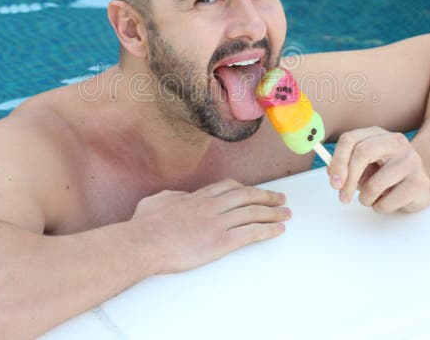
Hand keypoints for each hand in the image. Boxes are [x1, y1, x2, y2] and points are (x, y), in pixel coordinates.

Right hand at [130, 178, 289, 273]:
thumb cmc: (145, 226)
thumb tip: (178, 197)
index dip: (245, 188)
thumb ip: (172, 197)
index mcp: (197, 197)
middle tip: (280, 199)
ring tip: (285, 214)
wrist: (143, 242)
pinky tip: (277, 230)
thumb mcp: (156, 201)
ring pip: (253, 212)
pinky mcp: (221, 241)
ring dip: (273, 213)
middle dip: (267, 197)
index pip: (228, 187)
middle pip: (247, 196)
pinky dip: (268, 230)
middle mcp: (211, 205)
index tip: (254, 190)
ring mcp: (218, 222)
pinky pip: (251, 233)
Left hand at [328, 127, 429, 212]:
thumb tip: (332, 172)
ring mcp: (411, 161)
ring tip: (371, 198)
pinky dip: (380, 207)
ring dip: (365, 199)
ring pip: (374, 185)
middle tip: (342, 197)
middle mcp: (396, 142)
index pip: (350, 139)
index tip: (333, 181)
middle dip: (348, 180)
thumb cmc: (387, 174)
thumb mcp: (365, 165)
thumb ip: (347, 165)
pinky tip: (387, 201)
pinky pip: (387, 202)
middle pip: (362, 153)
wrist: (420, 184)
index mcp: (378, 134)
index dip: (337, 161)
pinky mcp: (419, 182)